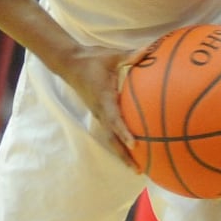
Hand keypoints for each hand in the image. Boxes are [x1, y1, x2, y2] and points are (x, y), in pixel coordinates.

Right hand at [55, 43, 142, 168]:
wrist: (71, 63)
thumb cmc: (93, 59)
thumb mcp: (112, 55)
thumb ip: (131, 55)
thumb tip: (149, 50)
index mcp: (104, 99)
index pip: (115, 119)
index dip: (125, 132)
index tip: (135, 145)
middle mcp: (101, 111)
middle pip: (112, 138)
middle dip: (125, 155)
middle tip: (139, 170)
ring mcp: (99, 114)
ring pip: (110, 138)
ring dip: (122, 153)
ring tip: (137, 167)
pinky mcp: (100, 113)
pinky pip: (110, 131)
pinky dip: (120, 142)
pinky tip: (132, 148)